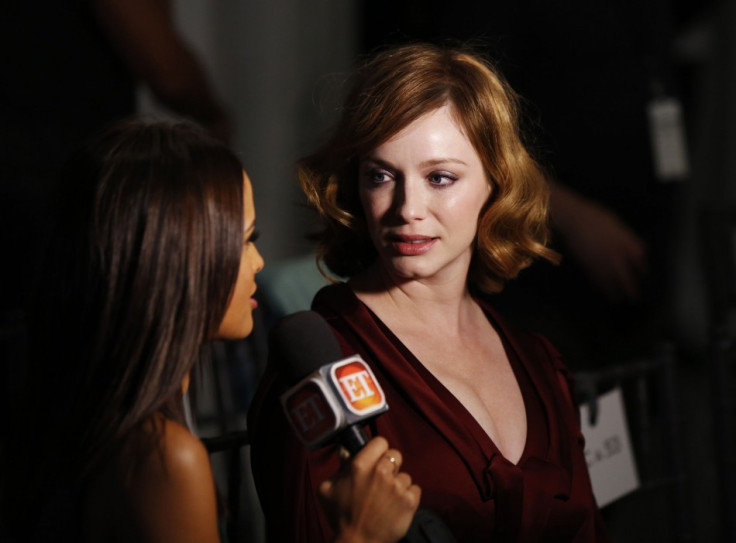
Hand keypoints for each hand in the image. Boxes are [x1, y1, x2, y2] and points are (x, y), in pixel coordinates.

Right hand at [320, 437, 420, 542]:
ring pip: (405, 475)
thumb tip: (346, 451)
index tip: (375, 458)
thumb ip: (338, 467)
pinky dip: (408, 496)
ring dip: (397, 484)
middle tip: (381, 478)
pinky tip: (396, 505)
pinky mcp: (409, 501)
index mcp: (360, 466)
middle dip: (389, 465)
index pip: (380, 441)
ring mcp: (397, 487)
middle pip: (395, 454)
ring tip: (386, 498)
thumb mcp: (328, 489)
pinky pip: (415, 489)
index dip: (377, 449)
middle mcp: (381, 472)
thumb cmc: (340, 517)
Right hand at [550, 183, 647, 303]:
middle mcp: (617, 256)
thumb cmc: (595, 216)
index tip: (645, 275)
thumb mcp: (617, 224)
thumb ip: (628, 238)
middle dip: (632, 289)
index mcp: (626, 244)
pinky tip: (603, 292)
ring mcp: (602, 263)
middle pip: (628, 278)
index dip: (643, 269)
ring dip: (616, 293)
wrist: (573, 220)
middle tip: (635, 297)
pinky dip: (601, 288)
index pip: (640, 261)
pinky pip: (597, 280)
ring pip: (612, 283)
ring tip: (619, 300)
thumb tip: (637, 248)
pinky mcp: (588, 266)